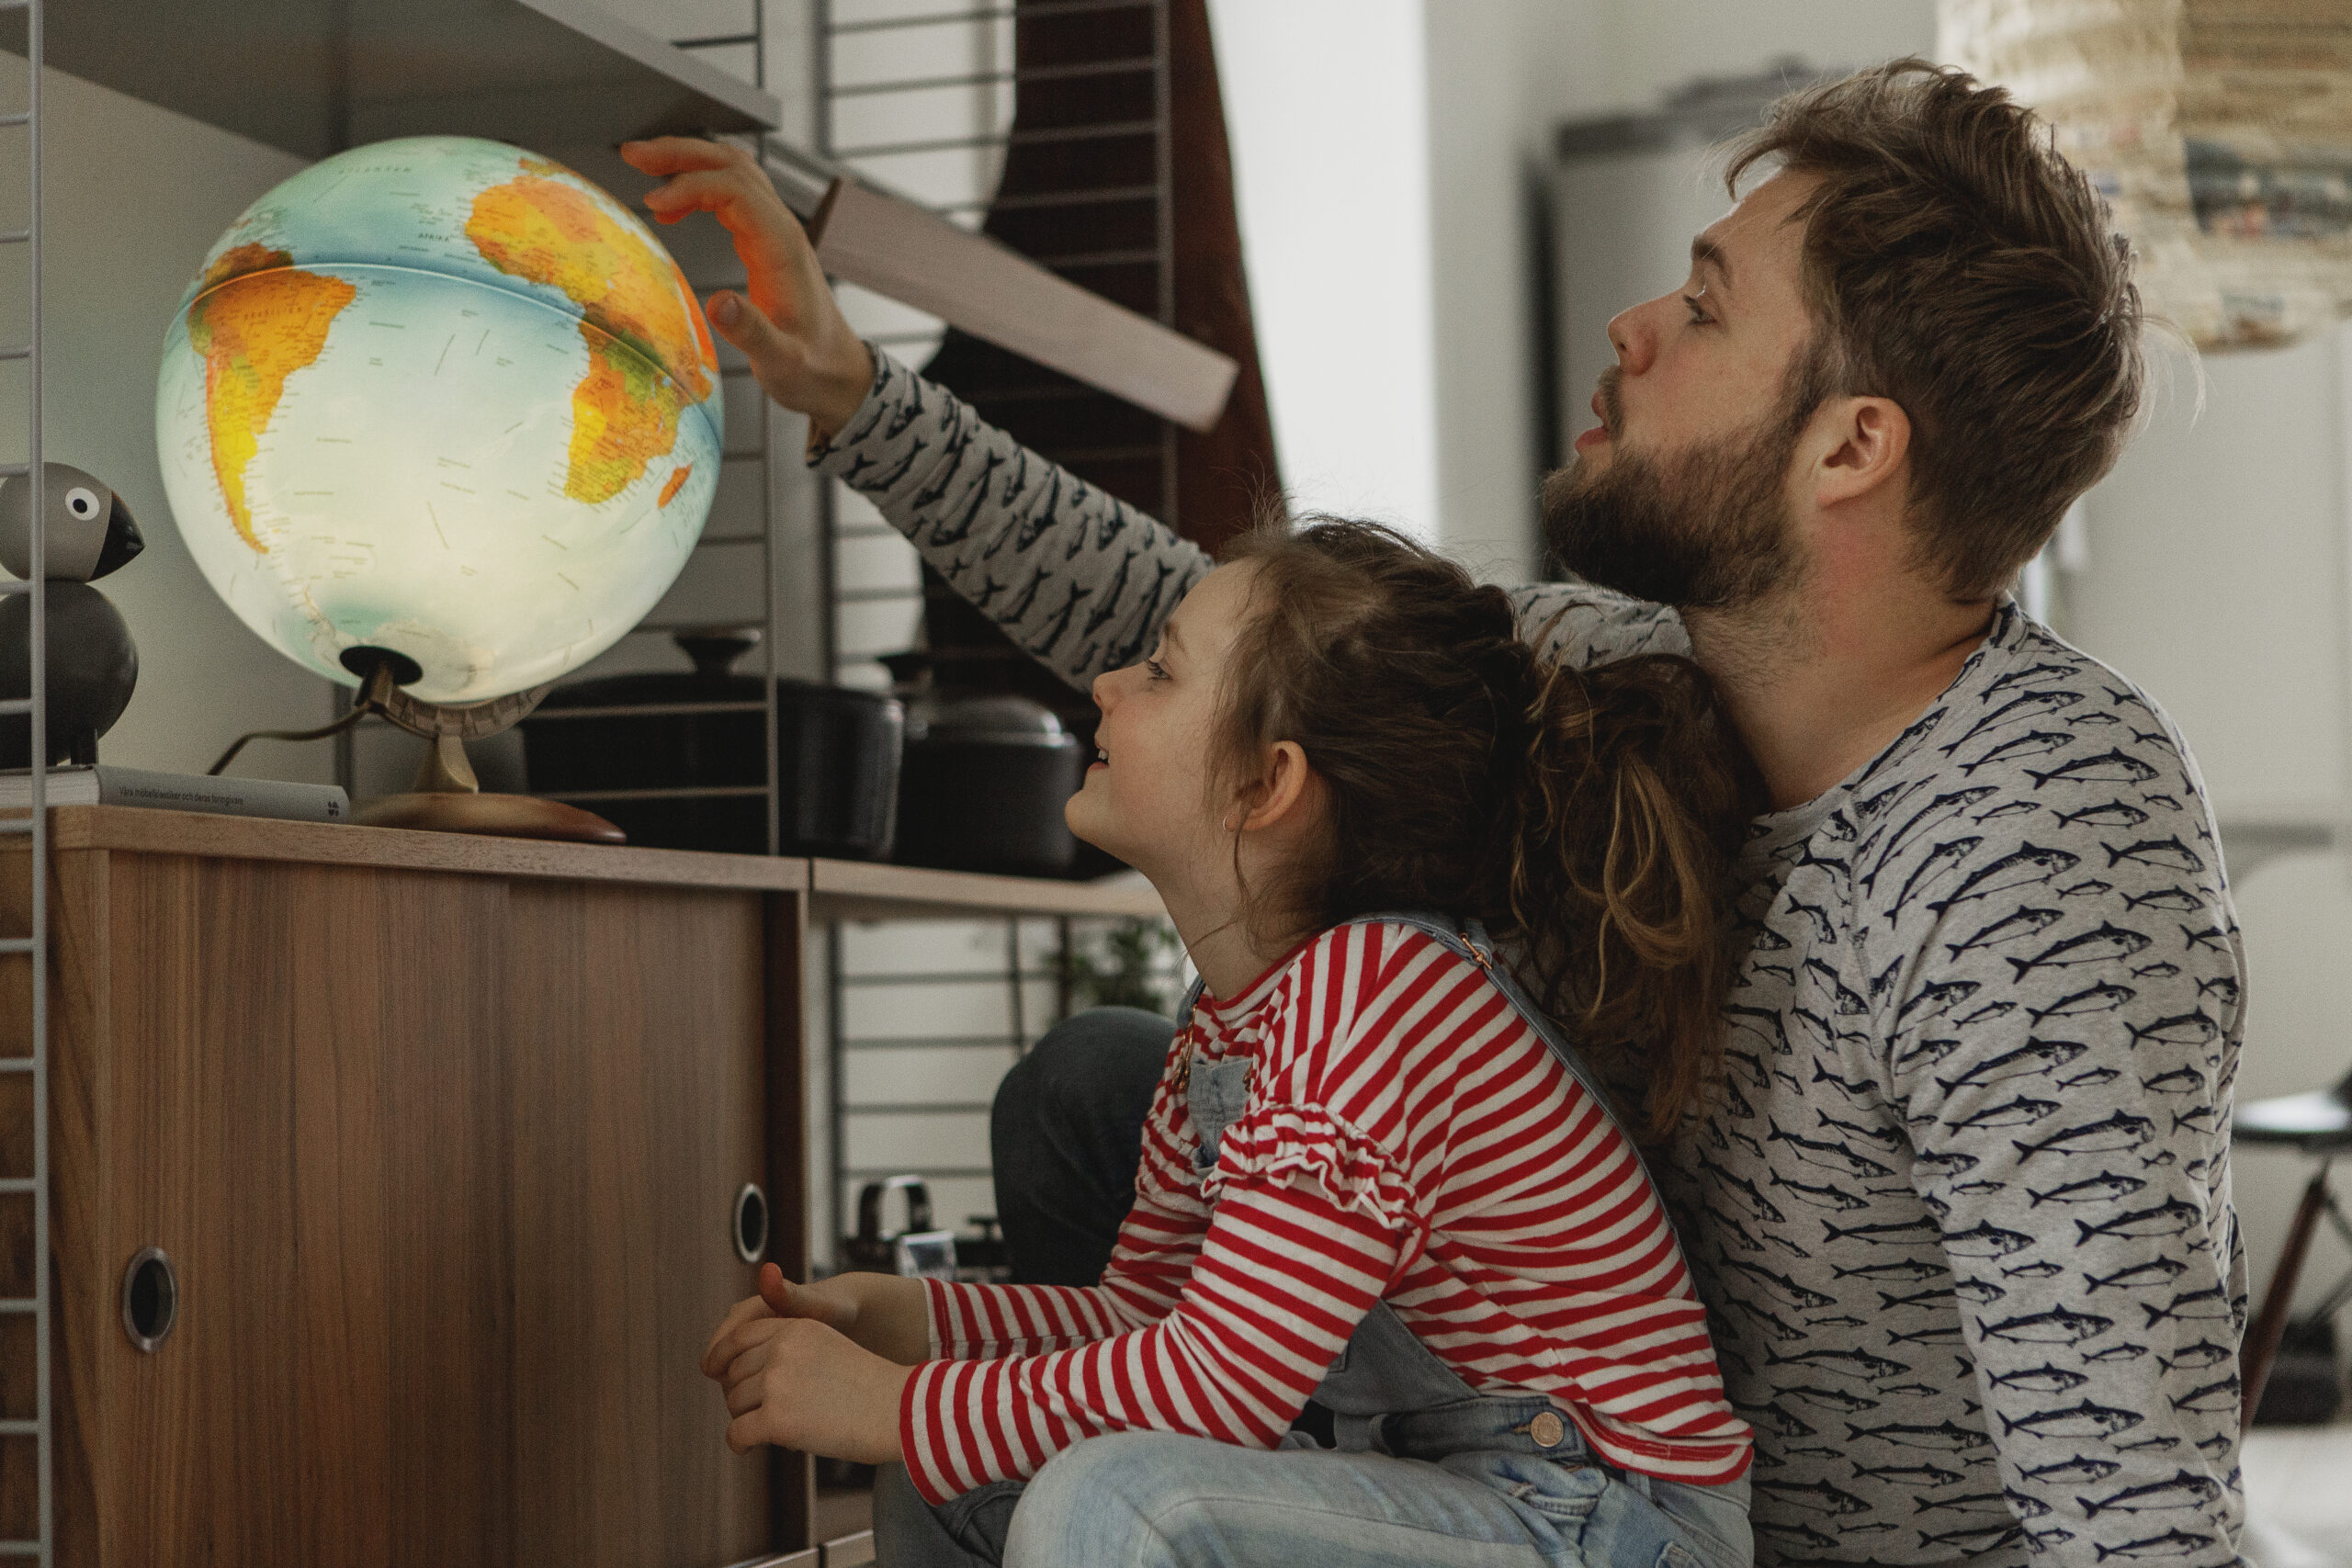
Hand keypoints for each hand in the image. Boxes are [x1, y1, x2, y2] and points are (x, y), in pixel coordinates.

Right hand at [618, 136, 875, 441]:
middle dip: (682, 153)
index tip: (653, 203)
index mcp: (784, 249)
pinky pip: (732, 197)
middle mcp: (782, 231)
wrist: (839, 375)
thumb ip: (752, 333)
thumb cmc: (813, 369)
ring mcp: (775, 233)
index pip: (736, 191)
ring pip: (733, 174)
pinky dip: (698, 189)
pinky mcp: (766, 243)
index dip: (692, 187)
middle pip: (732, 167)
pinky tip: (671, 209)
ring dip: (688, 162)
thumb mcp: (782, 362)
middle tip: (634, 155)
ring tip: (643, 165)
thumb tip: (718, 303)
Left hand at [706, 1291, 911, 1461]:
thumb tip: (741, 1376)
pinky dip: (739, 1443)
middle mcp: (782, 1348)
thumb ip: (789, 1351)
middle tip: (754, 1412)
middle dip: (739, 1394)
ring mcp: (778, 1383)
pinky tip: (748, 1448)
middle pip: (735, 1374)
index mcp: (797, 1326)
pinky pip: (737, 1433)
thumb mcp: (829, 1348)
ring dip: (744, 1418)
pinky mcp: (777, 1419)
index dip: (722, 1355)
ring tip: (762, 1430)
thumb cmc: (871, 1387)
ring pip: (735, 1404)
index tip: (713, 1371)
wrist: (900, 1411)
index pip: (740, 1335)